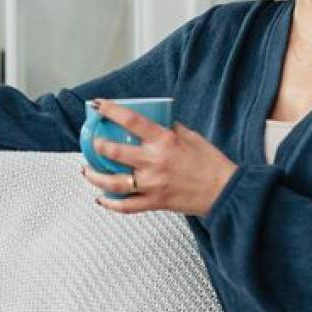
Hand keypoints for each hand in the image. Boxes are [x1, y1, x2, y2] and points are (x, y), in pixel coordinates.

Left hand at [81, 98, 236, 217]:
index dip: (112, 111)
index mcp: (165, 141)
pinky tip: (101, 198)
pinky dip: (110, 203)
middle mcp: (155, 161)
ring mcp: (152, 184)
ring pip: (113, 182)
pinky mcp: (155, 203)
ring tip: (86, 170)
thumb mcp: (191, 137)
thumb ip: (170, 129)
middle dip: (98, 145)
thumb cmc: (211, 163)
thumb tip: (154, 120)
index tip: (98, 105)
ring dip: (95, 176)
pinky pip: (126, 206)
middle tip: (93, 142)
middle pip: (115, 152)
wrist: (225, 192)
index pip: (132, 121)